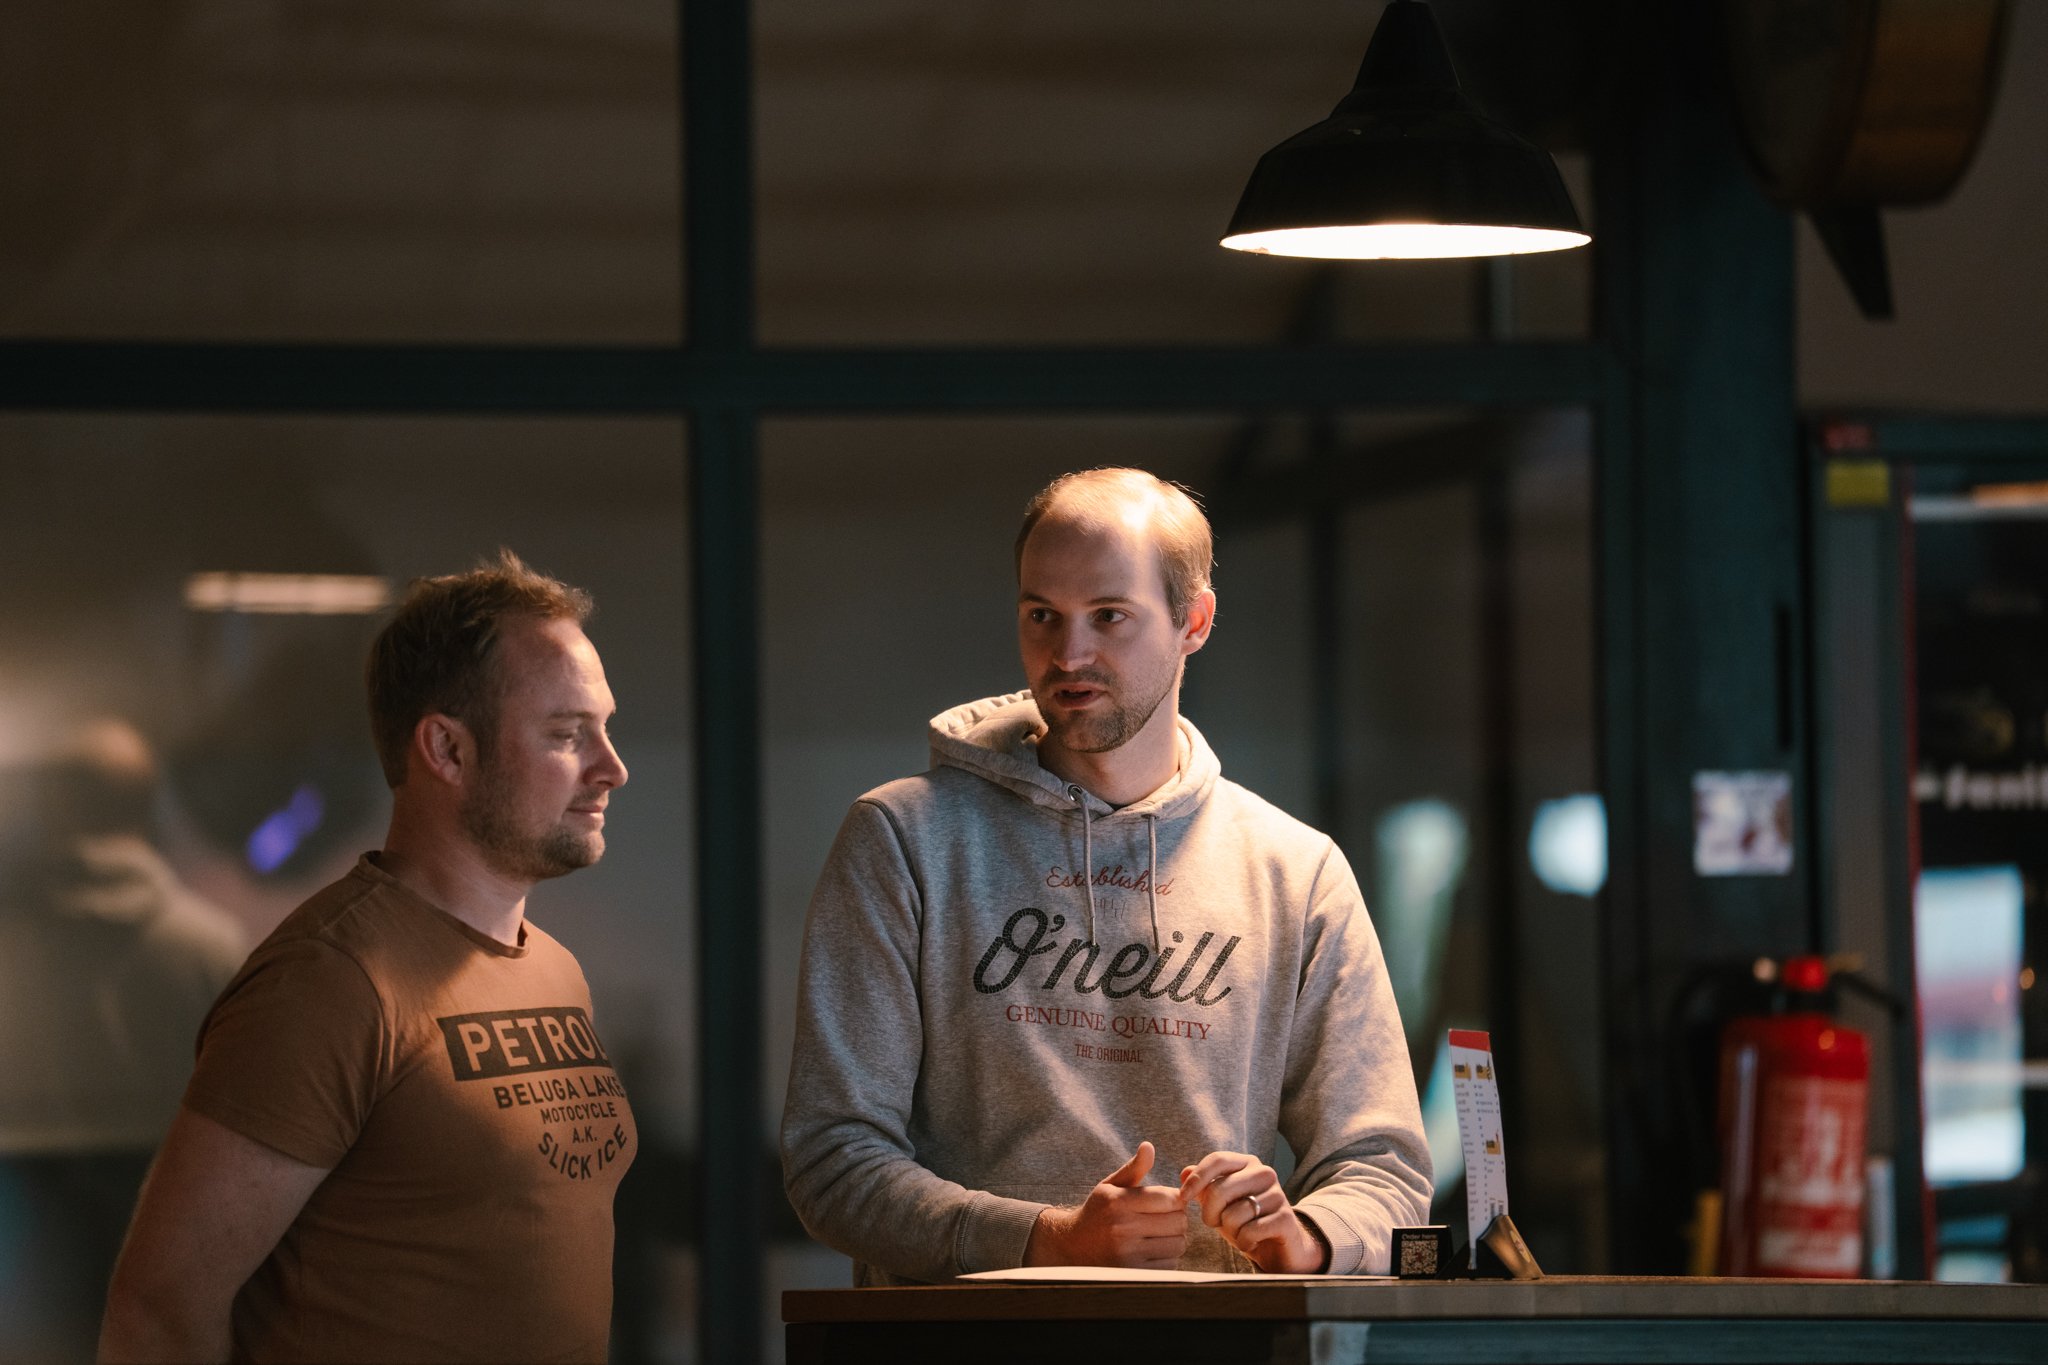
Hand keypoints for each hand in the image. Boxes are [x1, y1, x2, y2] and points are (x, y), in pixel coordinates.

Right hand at [1024, 1140, 1186, 1269]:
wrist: (1073, 1247)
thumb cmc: (1098, 1212)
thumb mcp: (1111, 1187)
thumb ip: (1133, 1168)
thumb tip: (1148, 1146)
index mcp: (1118, 1202)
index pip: (1169, 1199)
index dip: (1175, 1199)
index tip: (1168, 1201)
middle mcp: (1122, 1228)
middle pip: (1178, 1222)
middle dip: (1177, 1218)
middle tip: (1166, 1218)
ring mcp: (1128, 1254)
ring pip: (1178, 1244)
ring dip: (1175, 1238)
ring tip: (1160, 1234)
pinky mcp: (1134, 1274)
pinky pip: (1170, 1264)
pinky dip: (1168, 1257)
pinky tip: (1153, 1250)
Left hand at [1179, 1151, 1324, 1273]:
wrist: (1280, 1247)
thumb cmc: (1246, 1221)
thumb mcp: (1222, 1203)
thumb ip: (1204, 1186)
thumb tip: (1184, 1173)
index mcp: (1248, 1163)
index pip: (1217, 1160)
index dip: (1197, 1178)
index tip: (1183, 1197)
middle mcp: (1265, 1173)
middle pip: (1219, 1190)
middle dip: (1209, 1213)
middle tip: (1213, 1224)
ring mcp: (1277, 1195)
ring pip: (1233, 1215)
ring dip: (1230, 1231)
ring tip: (1239, 1233)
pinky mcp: (1285, 1218)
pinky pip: (1249, 1231)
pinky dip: (1243, 1242)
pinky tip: (1250, 1242)